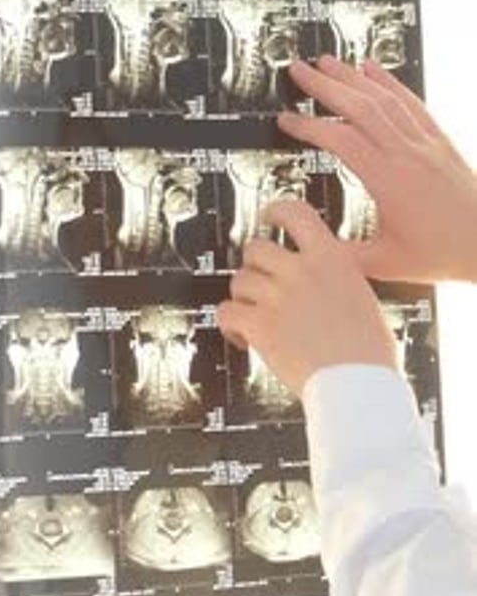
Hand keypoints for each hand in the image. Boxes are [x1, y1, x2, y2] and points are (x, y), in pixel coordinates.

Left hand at [217, 200, 396, 396]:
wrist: (359, 384)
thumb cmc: (369, 353)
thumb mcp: (363, 297)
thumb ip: (337, 279)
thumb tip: (324, 280)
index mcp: (332, 259)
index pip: (296, 213)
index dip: (275, 211)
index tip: (268, 217)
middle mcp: (302, 272)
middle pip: (256, 248)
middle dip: (254, 267)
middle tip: (260, 284)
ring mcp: (278, 297)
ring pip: (238, 280)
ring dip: (242, 298)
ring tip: (254, 317)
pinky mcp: (260, 325)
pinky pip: (227, 312)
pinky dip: (229, 324)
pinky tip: (242, 337)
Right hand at [278, 55, 476, 283]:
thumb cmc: (443, 254)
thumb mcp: (384, 264)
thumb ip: (342, 254)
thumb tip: (310, 244)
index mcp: (390, 182)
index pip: (342, 141)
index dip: (309, 127)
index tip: (287, 120)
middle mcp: (409, 155)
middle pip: (361, 107)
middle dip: (325, 85)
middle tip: (299, 71)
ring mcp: (426, 144)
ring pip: (385, 98)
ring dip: (352, 77)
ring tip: (326, 62)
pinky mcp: (439, 142)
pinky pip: (411, 102)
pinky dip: (388, 82)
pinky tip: (371, 69)